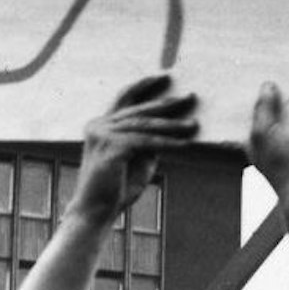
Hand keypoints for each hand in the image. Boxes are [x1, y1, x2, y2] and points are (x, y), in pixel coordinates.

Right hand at [71, 75, 197, 221]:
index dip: (145, 86)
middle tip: (191, 96)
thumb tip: (171, 129)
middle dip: (168, 103)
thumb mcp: (137, 160)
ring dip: (173, 125)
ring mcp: (103, 135)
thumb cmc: (114, 190)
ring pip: (145, 125)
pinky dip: (167, 142)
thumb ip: (148, 142)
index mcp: (100, 126)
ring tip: (194, 125)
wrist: (95, 212)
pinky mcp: (112, 147)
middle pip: (139, 109)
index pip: (125, 98)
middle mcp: (99, 125)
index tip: (166, 76)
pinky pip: (146, 141)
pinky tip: (184, 144)